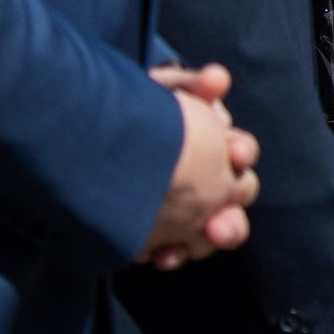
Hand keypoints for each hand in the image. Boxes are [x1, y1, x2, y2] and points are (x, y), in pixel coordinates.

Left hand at [141, 65, 258, 268]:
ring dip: (219, 233)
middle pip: (238, 197)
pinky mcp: (159, 234)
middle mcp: (208, 178)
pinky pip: (178, 250)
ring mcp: (187, 210)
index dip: (240, 151)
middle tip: (220, 220)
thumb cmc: (139, 111)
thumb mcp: (164, 89)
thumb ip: (192, 83)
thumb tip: (217, 79)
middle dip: (234, 210)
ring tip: (208, 236)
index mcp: (213, 144)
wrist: (91, 138)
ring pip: (217, 229)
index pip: (242, 151)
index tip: (233, 151)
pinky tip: (162, 255)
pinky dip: (175, 253)